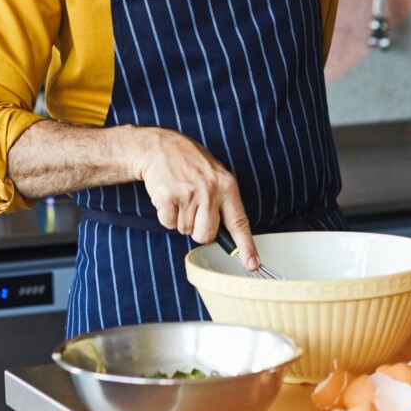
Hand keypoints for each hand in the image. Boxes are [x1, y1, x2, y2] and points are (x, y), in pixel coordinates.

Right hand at [132, 126, 259, 270]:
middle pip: (206, 236)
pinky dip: (166, 215)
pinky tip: (168, 196)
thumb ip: (224, 201)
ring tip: (180, 196)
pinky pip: (168, 224)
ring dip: (180, 219)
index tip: (252, 264)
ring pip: (186, 231)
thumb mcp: (215, 174)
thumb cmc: (189, 163)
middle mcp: (210, 191)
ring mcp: (188, 195)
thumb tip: (232, 237)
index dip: (246, 246)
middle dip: (198, 230)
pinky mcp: (168, 198)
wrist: (159, 147)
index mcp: (226, 186)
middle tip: (193, 209)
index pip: (239, 222)